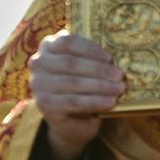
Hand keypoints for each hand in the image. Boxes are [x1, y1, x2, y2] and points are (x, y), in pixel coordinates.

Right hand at [28, 31, 124, 159]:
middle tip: (120, 76)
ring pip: (73, 83)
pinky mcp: (43, 103)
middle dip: (99, 70)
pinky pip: (72, 101)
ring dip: (100, 86)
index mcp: (49, 45)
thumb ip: (95, 57)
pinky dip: (94, 101)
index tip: (110, 57)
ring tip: (119, 88)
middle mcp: (38, 62)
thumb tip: (121, 53)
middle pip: (71, 63)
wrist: (72, 118)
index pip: (67, 42)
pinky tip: (110, 102)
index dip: (90, 49)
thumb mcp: (88, 66)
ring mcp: (38, 83)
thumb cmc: (83, 83)